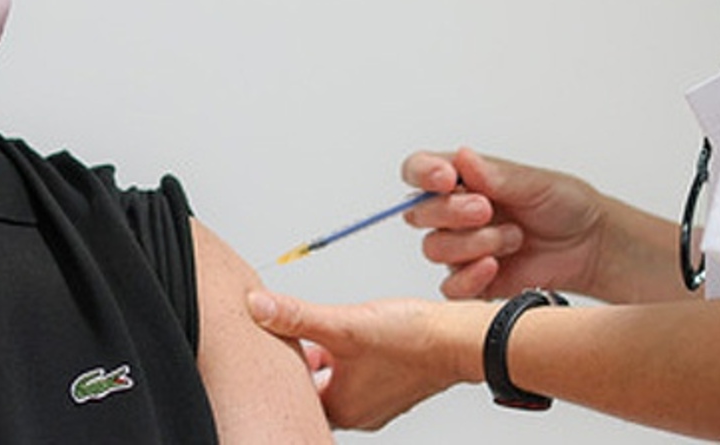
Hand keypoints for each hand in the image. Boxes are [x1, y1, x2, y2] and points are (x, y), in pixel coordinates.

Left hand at [246, 291, 487, 429]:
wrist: (462, 338)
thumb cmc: (412, 338)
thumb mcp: (343, 323)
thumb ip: (297, 316)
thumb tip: (257, 306)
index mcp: (342, 408)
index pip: (294, 398)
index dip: (278, 371)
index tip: (270, 346)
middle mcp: (359, 413)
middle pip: (314, 390)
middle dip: (301, 363)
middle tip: (290, 337)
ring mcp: (378, 401)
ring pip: (337, 382)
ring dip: (325, 358)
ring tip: (319, 333)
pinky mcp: (393, 385)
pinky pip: (359, 375)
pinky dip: (349, 358)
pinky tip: (353, 335)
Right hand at [403, 147, 607, 300]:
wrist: (590, 245)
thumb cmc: (563, 205)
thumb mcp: (534, 183)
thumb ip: (495, 175)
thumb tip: (462, 157)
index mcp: (462, 179)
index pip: (418, 170)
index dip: (422, 174)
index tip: (445, 179)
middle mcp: (454, 213)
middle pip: (419, 214)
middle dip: (450, 211)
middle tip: (485, 209)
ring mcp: (461, 249)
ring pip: (434, 248)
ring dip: (471, 243)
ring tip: (512, 238)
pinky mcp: (472, 281)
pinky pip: (450, 287)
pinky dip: (469, 277)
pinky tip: (494, 266)